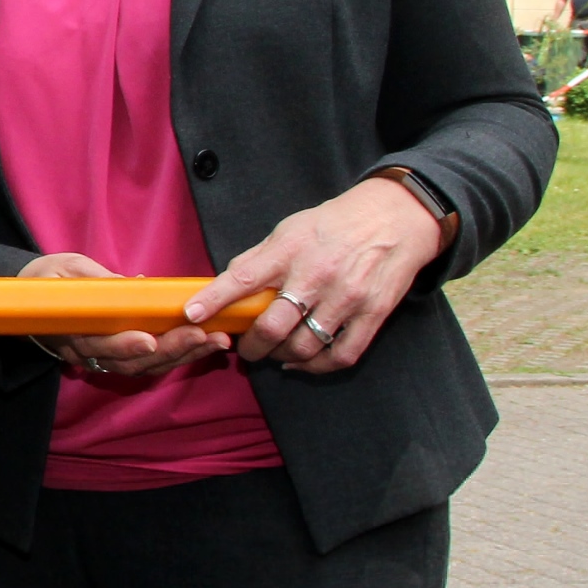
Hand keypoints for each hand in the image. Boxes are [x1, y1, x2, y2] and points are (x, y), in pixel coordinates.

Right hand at [19, 252, 228, 378]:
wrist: (31, 300)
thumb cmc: (47, 279)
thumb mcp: (66, 269)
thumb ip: (96, 280)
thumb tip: (133, 285)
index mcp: (69, 331)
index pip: (98, 345)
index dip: (124, 345)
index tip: (150, 339)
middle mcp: (86, 353)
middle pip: (131, 361)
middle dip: (171, 350)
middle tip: (205, 337)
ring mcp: (103, 359)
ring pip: (145, 367)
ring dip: (183, 356)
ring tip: (216, 341)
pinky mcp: (119, 357)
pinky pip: (149, 364)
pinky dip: (178, 356)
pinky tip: (204, 345)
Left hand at [188, 173, 451, 375]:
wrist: (394, 219)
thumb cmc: (332, 225)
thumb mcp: (289, 230)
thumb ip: (257, 259)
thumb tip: (225, 285)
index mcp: (289, 251)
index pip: (243, 279)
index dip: (214, 300)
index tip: (192, 316)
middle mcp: (316, 275)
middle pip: (273, 327)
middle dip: (252, 347)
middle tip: (246, 349)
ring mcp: (347, 297)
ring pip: (304, 347)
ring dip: (282, 358)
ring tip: (275, 353)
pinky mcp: (373, 314)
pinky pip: (340, 355)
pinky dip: (316, 367)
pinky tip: (302, 363)